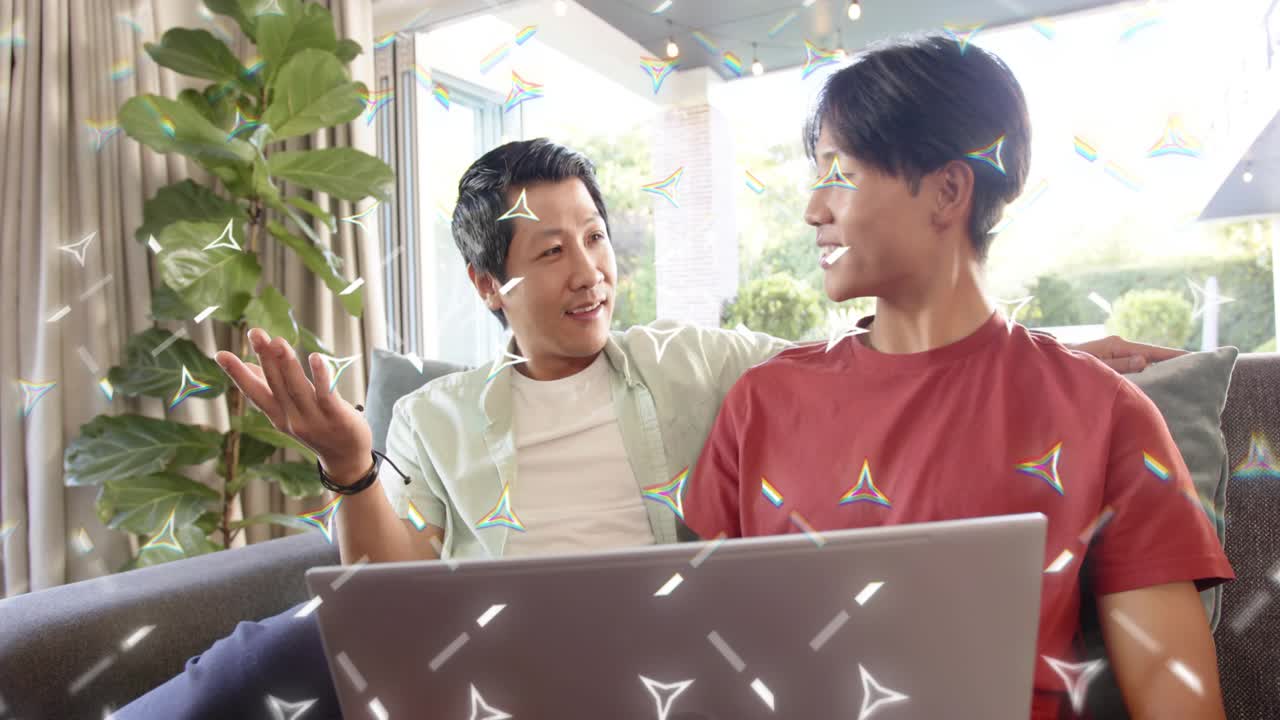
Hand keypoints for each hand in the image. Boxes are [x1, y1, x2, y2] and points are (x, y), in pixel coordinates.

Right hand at [215, 328, 373, 481]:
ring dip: (287, 365)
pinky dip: (321, 376)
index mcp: (278, 415)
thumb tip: (249, 365)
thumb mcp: (289, 412)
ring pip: (297, 389)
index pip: (254, 392)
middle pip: (275, 385)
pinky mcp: (337, 417)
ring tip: (278, 342)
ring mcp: (314, 419)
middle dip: (265, 358)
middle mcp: (292, 418)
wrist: (346, 459)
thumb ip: (270, 389)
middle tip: (255, 333)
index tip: (220, 354)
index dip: (237, 374)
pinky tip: (316, 357)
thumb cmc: (318, 428)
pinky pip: (327, 395)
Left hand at [1068, 335, 1187, 374]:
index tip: (1196, 359)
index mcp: (1117, 345)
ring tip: (1182, 379)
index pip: (1153, 351)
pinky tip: (1155, 382)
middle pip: (1151, 355)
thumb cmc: (1067, 363)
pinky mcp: (1109, 360)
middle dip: (1171, 363)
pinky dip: (1145, 373)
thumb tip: (1145, 360)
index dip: (1174, 355)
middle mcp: (1118, 346)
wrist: (1046, 361)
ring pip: (1143, 362)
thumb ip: (1119, 365)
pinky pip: (1133, 367)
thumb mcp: (1094, 365)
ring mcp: (1114, 353)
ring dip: (1158, 369)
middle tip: (1196, 373)